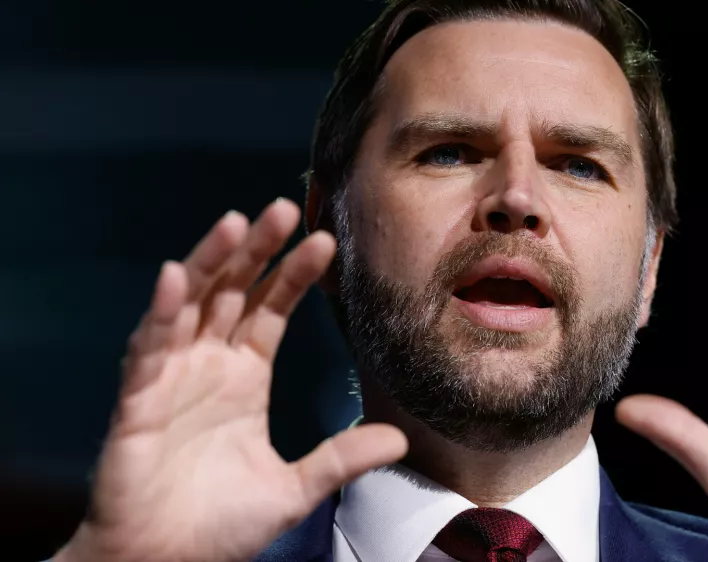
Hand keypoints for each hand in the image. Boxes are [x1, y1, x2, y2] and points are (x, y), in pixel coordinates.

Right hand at [55, 200, 406, 561]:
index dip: (294, 275)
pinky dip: (160, 313)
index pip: (271, 309)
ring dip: (209, 262)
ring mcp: (171, 376)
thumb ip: (342, 457)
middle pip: (232, 292)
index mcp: (244, 376)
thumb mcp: (295, 487)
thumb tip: (400, 437)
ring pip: (190, 304)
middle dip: (256, 250)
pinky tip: (174, 278)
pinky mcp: (137, 399)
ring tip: (235, 223)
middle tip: (283, 208)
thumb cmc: (222, 525)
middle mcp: (208, 365)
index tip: (325, 242)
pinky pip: (148, 348)